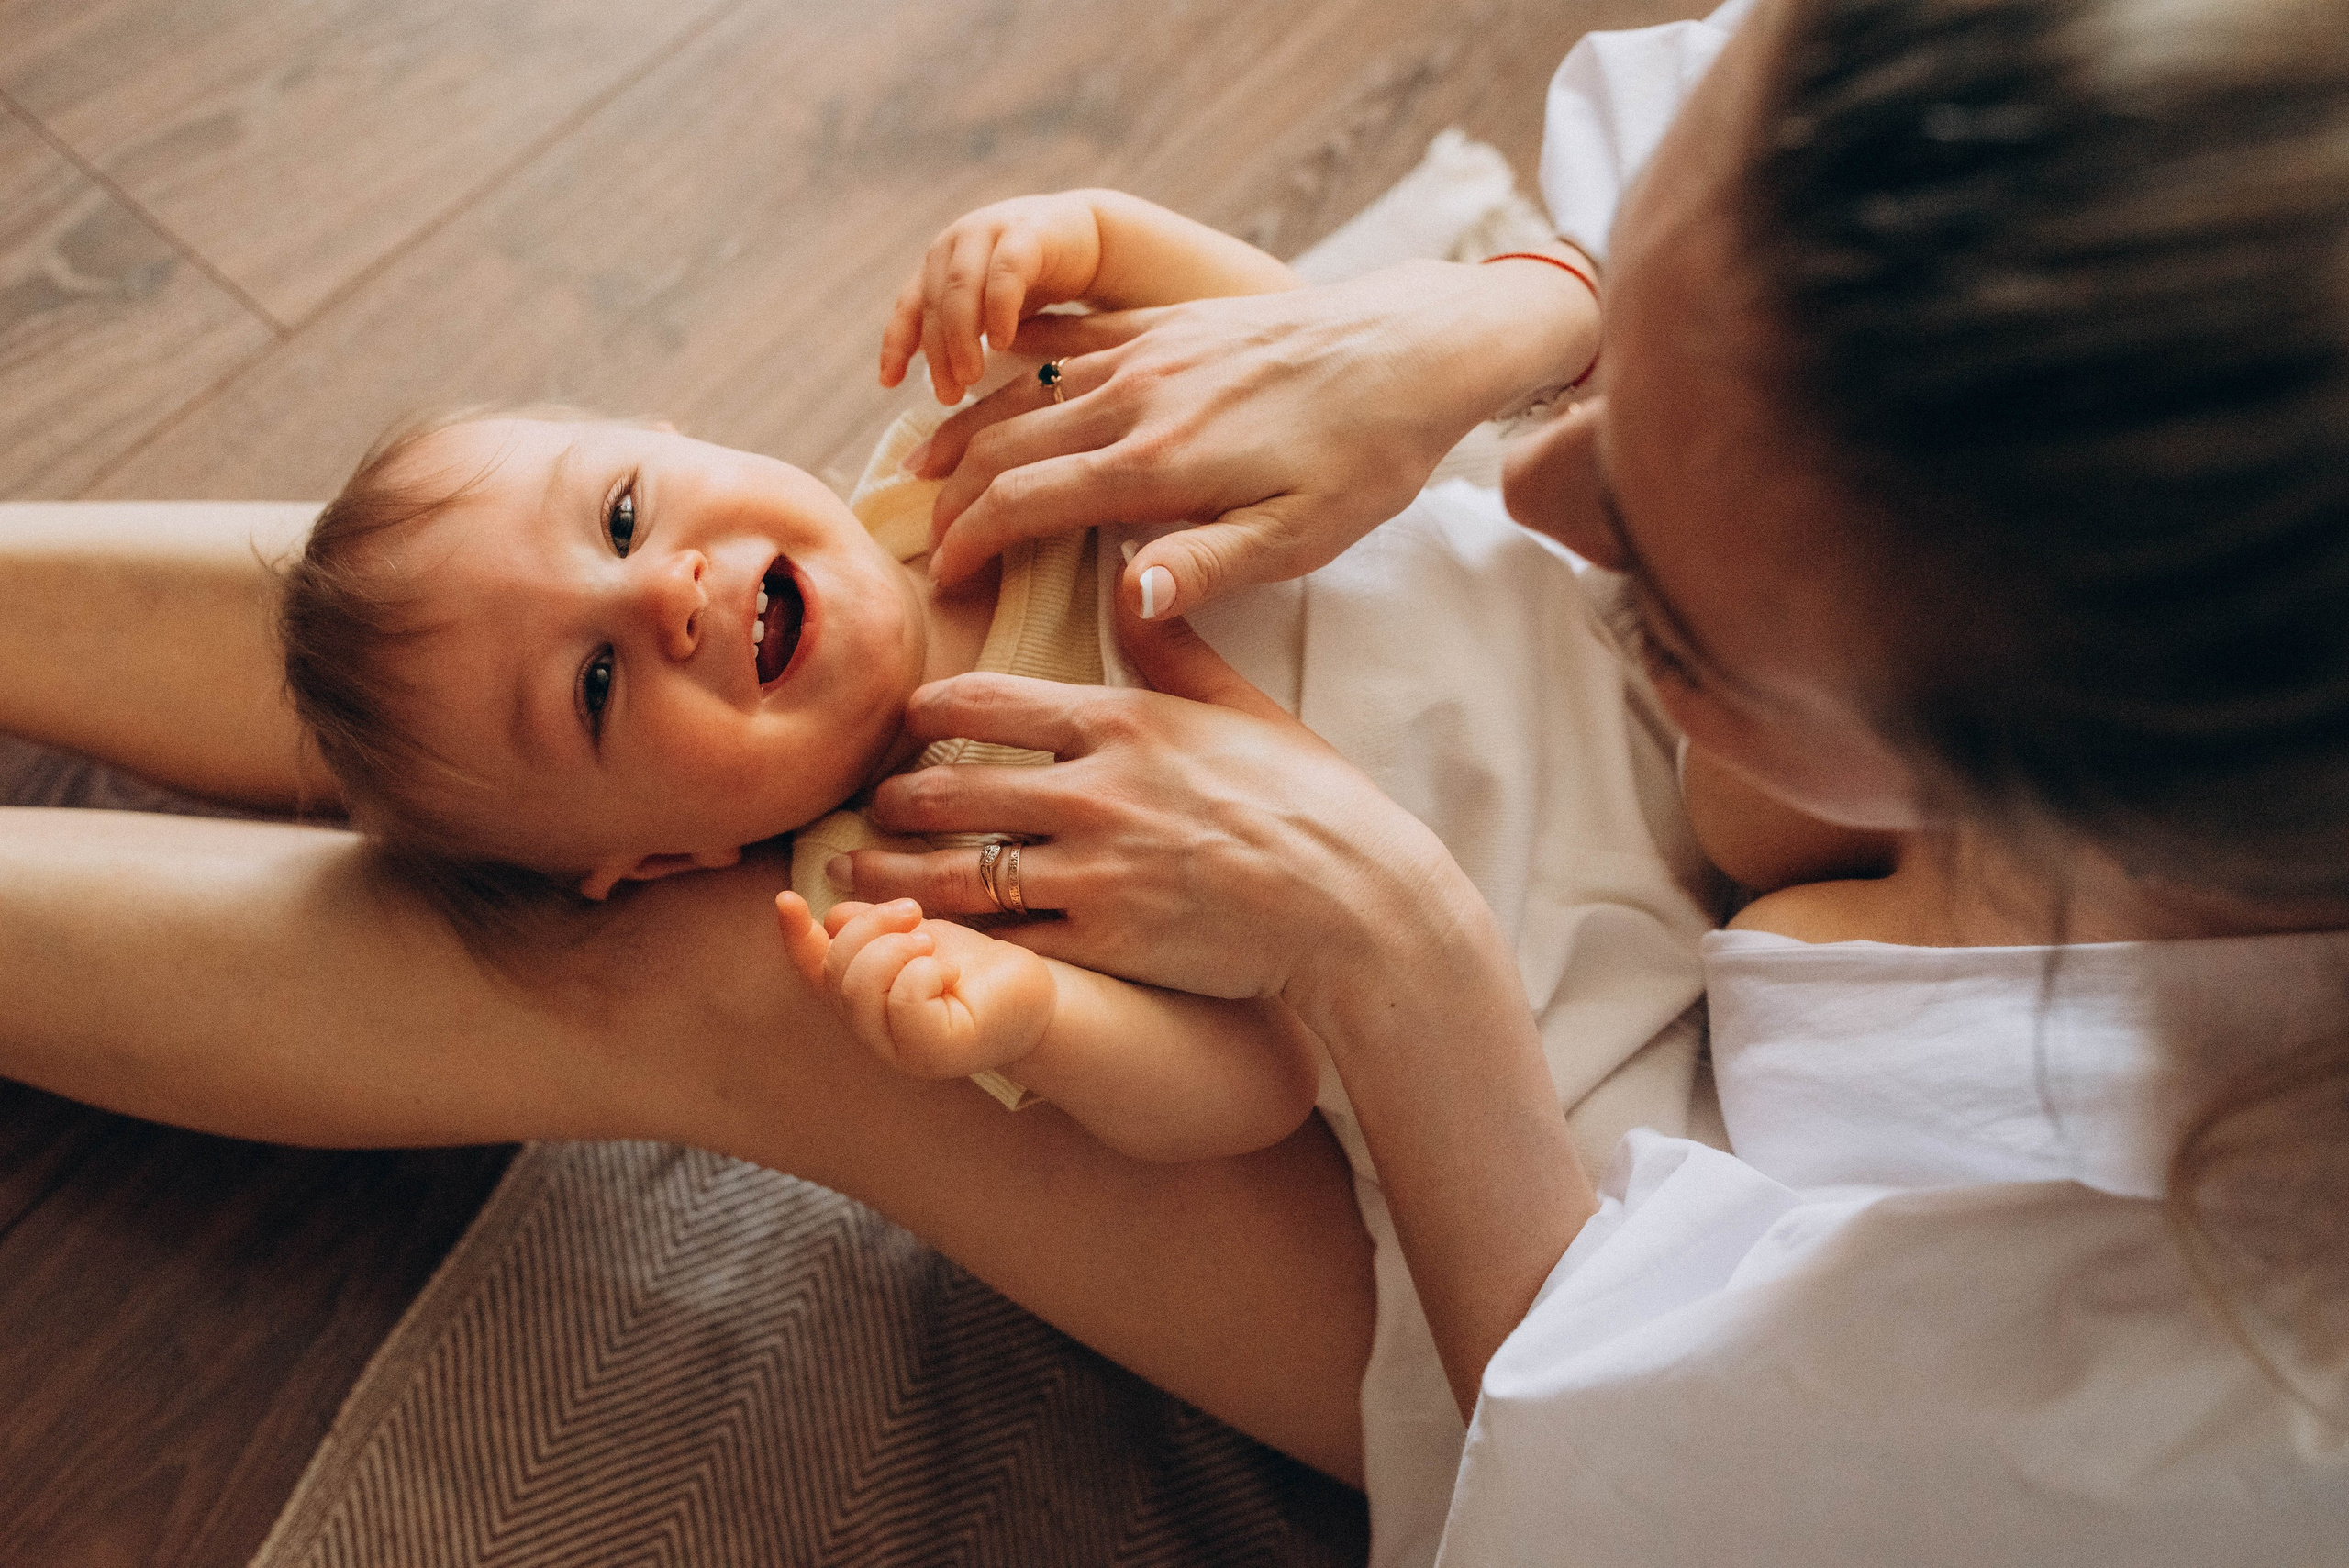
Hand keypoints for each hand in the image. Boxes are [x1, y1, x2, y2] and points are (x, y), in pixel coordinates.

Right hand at [778, 893, 1056, 1078]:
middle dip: (869, 927)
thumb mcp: (918, 936)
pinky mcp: (933, 1053)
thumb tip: (831, 918)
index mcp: (863, 999)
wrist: (1037, 997)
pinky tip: (946, 971)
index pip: (813, 970)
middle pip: (834, 973)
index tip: (786, 898)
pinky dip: (920, 972)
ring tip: (930, 943)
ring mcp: (899, 1049)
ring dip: (894, 948)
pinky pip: (901, 1002)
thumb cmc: (977, 969)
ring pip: (859, 988)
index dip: (793, 937)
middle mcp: (872, 1030)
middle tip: (914, 912)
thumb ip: (872, 930)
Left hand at [822, 600, 1474, 1014]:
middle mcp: (1096, 790)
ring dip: (891, 872)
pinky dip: (950, 941)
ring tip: (854, 876)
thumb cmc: (1314, 805)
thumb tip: (1131, 579)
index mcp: (1125, 722)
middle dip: (896, 796)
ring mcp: (1094, 870)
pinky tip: (915, 940)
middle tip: (871, 803)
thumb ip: (1175, 651)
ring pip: (957, 870)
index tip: (907, 718)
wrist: (1358, 904)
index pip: (987, 700)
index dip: (927, 709)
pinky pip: (1002, 941)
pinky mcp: (1103, 943)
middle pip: (953, 785)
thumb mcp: (1245, 709)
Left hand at [881, 193, 1106, 405]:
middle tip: (948, 395)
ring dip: (960, 336)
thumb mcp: (992, 311)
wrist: (1091, 241)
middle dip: (937, 353)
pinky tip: (1001, 343)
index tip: (890, 382)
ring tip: (970, 377)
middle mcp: (957, 244)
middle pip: (934, 303)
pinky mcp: (1027, 234)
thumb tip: (941, 385)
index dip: (896, 343)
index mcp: (941, 263)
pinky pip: (1005, 274)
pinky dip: (998, 310)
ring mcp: (989, 232)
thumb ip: (966, 334)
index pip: (909, 305)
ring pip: (960, 288)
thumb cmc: (1037, 284)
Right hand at [904, 257, 1599, 615]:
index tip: (943, 579)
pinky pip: (1068, 336)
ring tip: (925, 465)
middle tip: (923, 539)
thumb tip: (1125, 597)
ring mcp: (1147, 347)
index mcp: (1157, 462)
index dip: (968, 544)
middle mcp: (1134, 395)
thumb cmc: (1369, 455)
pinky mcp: (1169, 316)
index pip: (1022, 503)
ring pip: (1023, 388)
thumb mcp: (1303, 536)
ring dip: (966, 429)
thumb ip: (1207, 567)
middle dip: (950, 496)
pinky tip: (992, 373)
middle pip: (1003, 445)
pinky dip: (1015, 365)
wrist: (1418, 343)